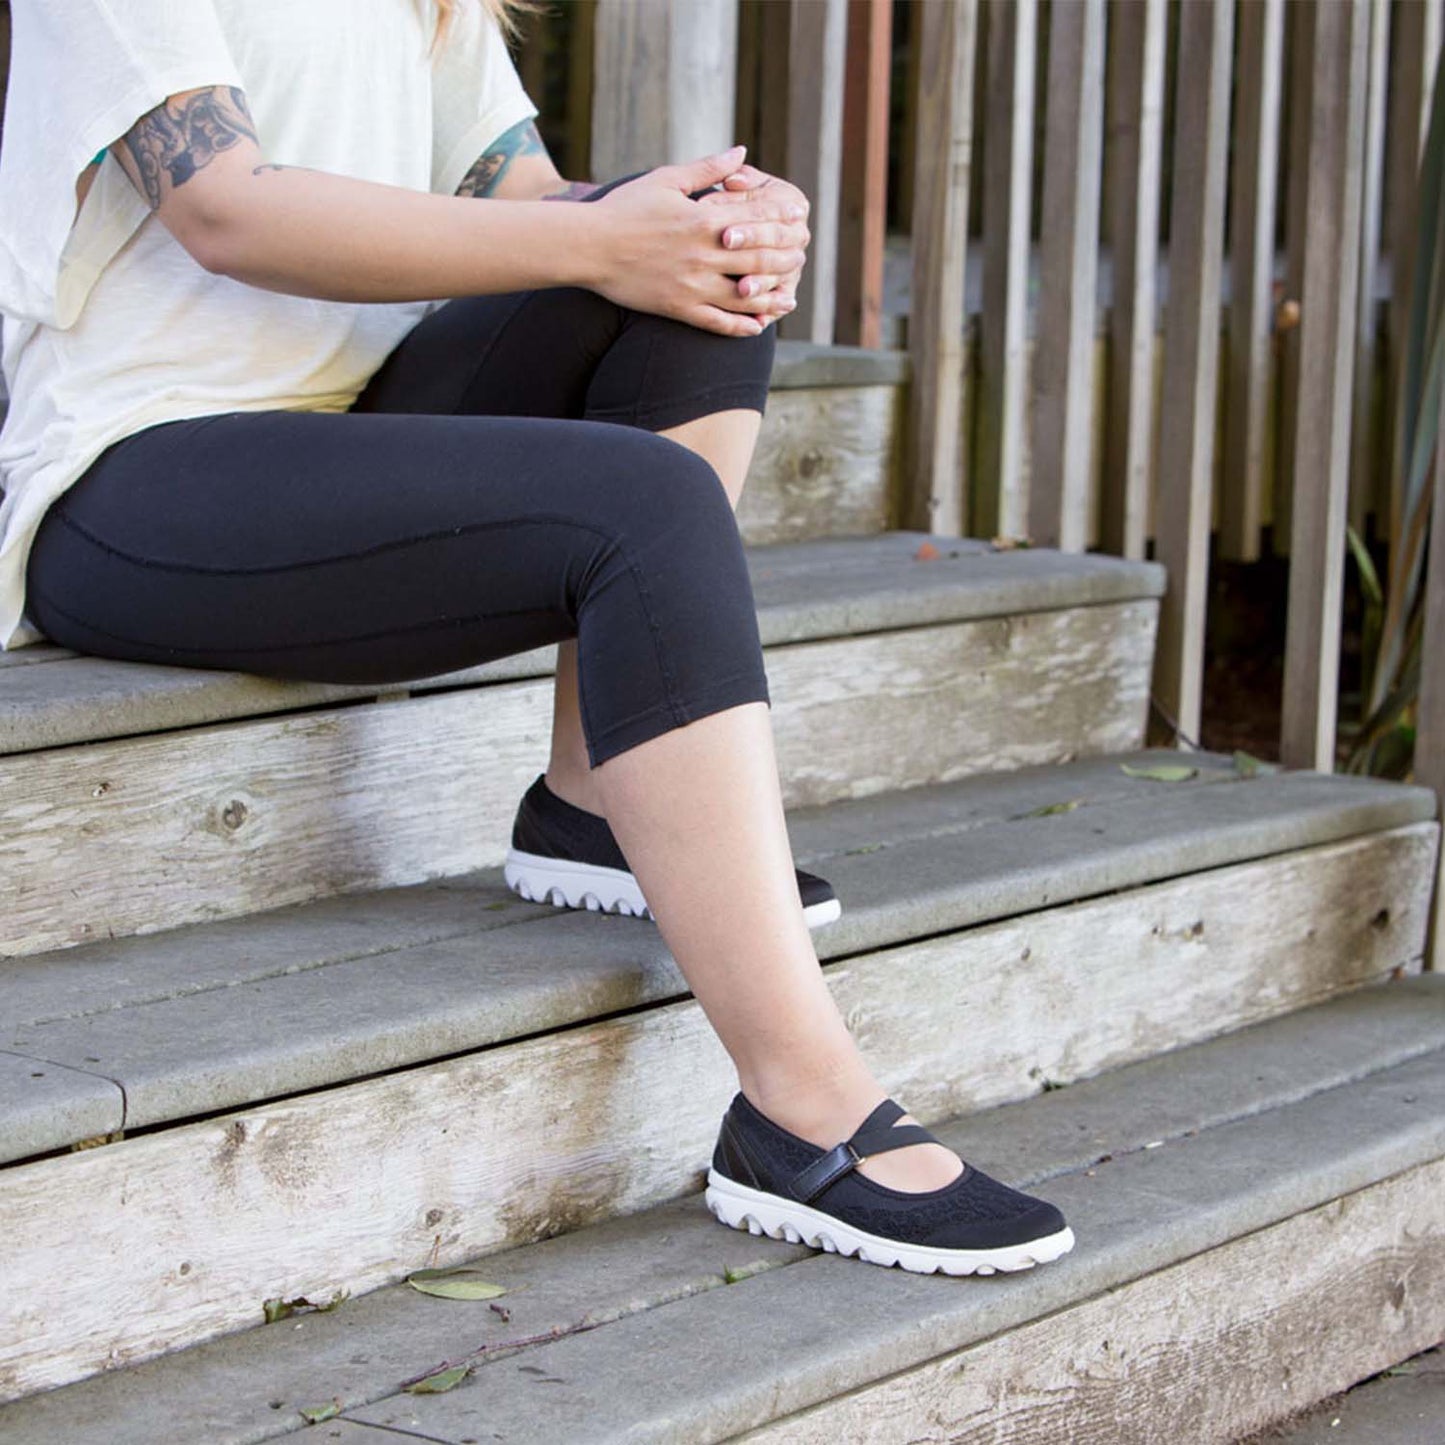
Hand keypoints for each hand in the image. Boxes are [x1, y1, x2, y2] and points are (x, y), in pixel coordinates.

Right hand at [587, 147, 808, 336]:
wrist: (588, 246)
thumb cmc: (624, 209)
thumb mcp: (666, 179)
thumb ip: (707, 168)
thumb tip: (741, 152)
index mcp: (704, 220)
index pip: (758, 218)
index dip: (783, 217)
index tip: (800, 217)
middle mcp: (704, 255)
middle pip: (761, 257)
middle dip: (787, 256)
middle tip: (802, 256)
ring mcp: (693, 285)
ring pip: (746, 295)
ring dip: (773, 296)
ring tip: (790, 297)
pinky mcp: (679, 308)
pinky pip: (718, 323)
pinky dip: (742, 326)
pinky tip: (758, 327)